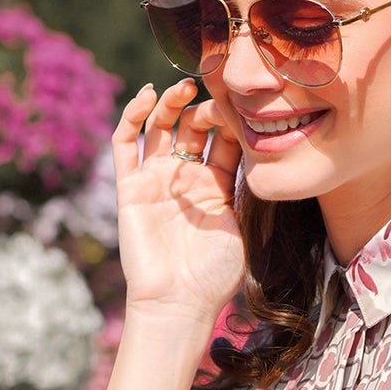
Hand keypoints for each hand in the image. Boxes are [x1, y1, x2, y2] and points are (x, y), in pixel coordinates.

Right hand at [112, 77, 245, 327]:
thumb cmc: (214, 273)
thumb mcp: (241, 224)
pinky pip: (125, 144)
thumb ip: (246, 187)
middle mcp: (185, 177)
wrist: (179, 302)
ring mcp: (156, 179)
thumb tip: (264, 147)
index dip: (231, 117)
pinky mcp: (129, 187)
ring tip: (183, 87)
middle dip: (203, 106)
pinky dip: (132, 116)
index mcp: (216, 185)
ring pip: (159, 127)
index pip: (223, 138)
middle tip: (215, 94)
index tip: (244, 102)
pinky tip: (147, 96)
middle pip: (192, 127)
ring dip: (170, 103)